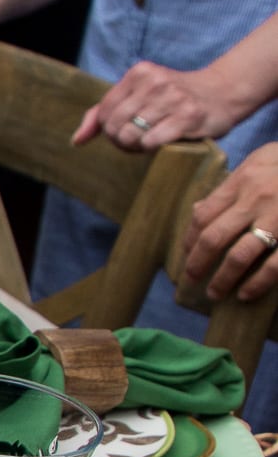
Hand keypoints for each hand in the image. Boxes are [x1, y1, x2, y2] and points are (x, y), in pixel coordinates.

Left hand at [71, 61, 242, 149]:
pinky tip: (165, 141)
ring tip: (151, 140)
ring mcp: (172, 98)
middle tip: (137, 140)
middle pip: (115, 126)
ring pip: (131, 136)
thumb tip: (76, 140)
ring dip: (138, 147)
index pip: (103, 111)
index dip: (108, 130)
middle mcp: (154, 82)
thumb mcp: (138, 94)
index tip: (124, 131)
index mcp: (139, 73)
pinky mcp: (188, 116)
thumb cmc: (174, 97)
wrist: (223, 92)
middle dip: (121, 140)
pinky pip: (152, 142)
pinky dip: (153, 148)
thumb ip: (103, 113)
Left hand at [182, 143, 277, 301]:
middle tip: (191, 279)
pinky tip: (245, 294)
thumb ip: (232, 184)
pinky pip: (273, 265)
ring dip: (223, 279)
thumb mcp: (261, 161)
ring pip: (239, 256)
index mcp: (243, 181)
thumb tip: (200, 209)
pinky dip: (256, 284)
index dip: (190, 239)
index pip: (204, 215)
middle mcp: (256, 200)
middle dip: (197, 263)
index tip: (187, 255)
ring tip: (215, 293)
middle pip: (214, 238)